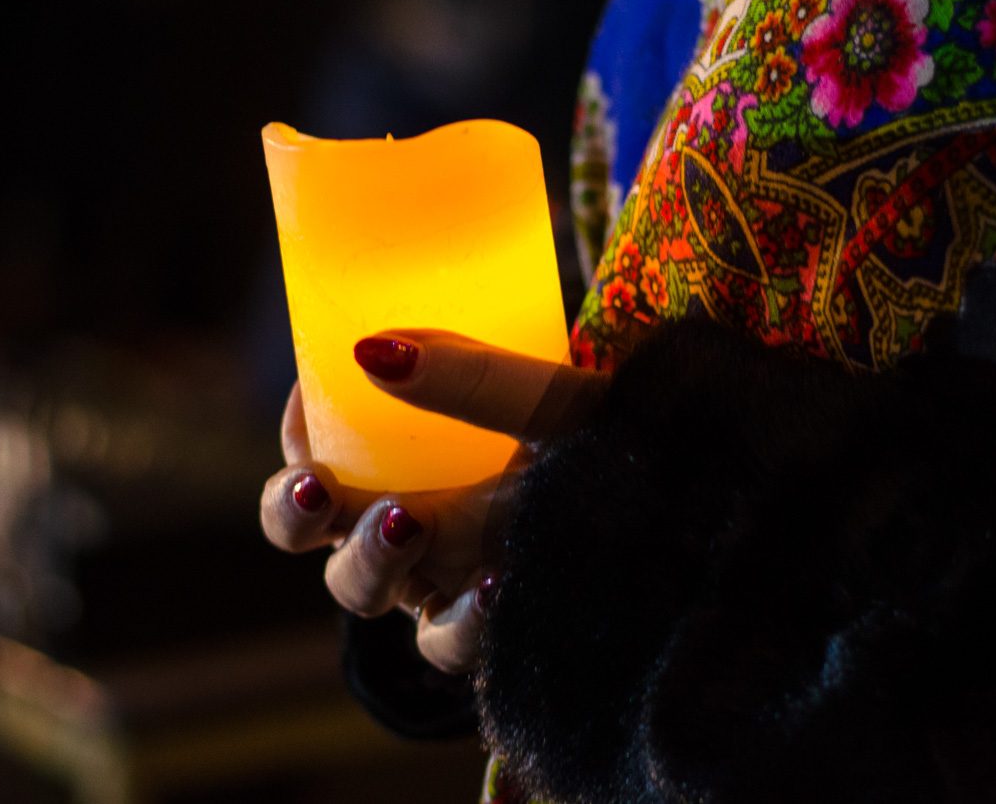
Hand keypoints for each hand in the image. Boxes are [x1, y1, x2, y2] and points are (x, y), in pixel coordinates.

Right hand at [259, 330, 606, 672]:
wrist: (704, 502)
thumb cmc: (618, 431)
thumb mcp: (553, 396)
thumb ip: (475, 376)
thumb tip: (377, 351)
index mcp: (403, 454)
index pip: (315, 449)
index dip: (294, 436)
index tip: (308, 402)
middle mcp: (409, 518)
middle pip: (312, 530)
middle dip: (291, 512)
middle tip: (313, 489)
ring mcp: (442, 578)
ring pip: (362, 589)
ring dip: (366, 559)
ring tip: (403, 520)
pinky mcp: (486, 634)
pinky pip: (449, 643)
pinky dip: (464, 621)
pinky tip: (494, 586)